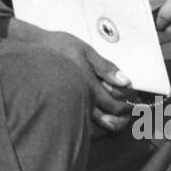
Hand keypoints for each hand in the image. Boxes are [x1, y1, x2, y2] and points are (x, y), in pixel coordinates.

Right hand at [4, 18, 134, 132]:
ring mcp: (72, 104)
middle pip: (108, 120)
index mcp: (88, 85)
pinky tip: (104, 112)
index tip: (135, 101)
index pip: (114, 105)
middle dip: (122, 118)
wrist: (35, 50)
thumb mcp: (85, 51)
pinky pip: (86, 119)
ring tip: (121, 115)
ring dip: (112, 121)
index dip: (128, 105)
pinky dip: (99, 119)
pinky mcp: (67, 105)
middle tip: (132, 111)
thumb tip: (125, 82)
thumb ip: (105, 67)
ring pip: (97, 123)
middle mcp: (80, 99)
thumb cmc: (61, 47)